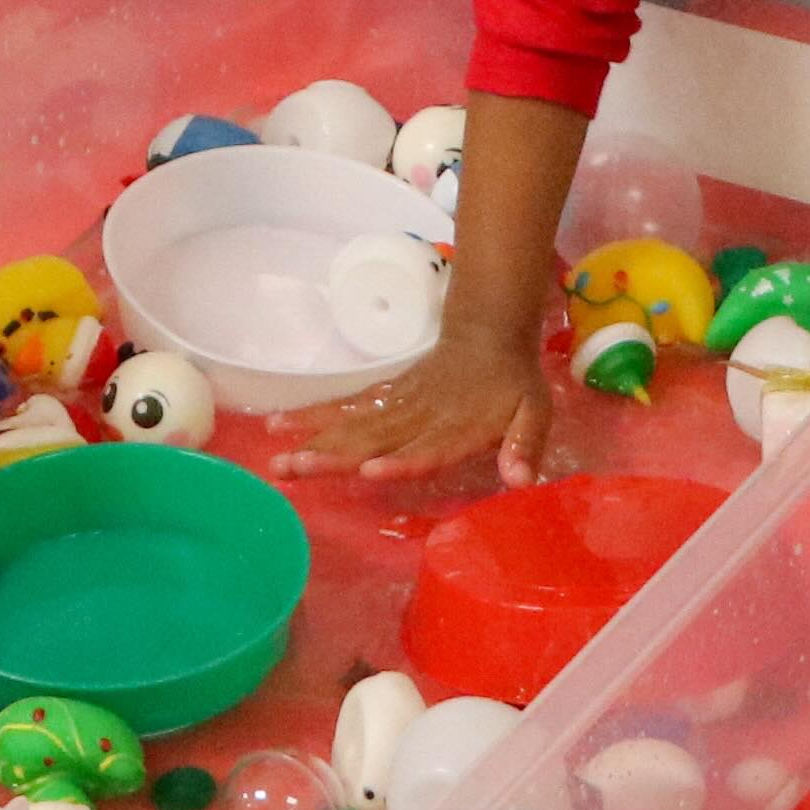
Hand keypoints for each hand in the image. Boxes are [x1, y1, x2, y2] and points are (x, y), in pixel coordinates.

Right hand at [266, 316, 550, 487]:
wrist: (488, 330)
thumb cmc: (512, 383)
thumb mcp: (534, 412)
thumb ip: (524, 444)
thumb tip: (521, 479)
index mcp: (456, 427)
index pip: (425, 448)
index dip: (399, 460)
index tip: (368, 470)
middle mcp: (419, 416)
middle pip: (371, 438)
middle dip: (331, 456)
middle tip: (292, 470)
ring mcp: (397, 404)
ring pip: (350, 424)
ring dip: (312, 440)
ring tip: (275, 458)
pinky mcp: (384, 394)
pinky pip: (346, 406)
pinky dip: (313, 415)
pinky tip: (279, 424)